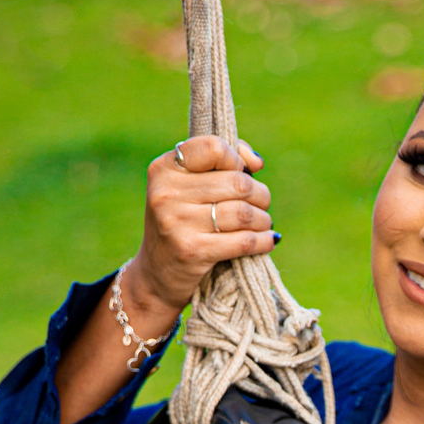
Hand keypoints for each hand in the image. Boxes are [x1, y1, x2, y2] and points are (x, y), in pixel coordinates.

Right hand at [120, 135, 278, 325]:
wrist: (155, 275)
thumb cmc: (181, 223)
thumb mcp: (186, 187)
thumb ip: (220, 162)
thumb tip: (256, 162)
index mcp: (164, 169)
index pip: (214, 147)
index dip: (236, 159)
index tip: (239, 173)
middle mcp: (166, 193)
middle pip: (238, 182)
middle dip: (259, 194)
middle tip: (260, 204)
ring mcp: (177, 223)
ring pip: (244, 212)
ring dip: (262, 219)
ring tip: (262, 224)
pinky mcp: (192, 251)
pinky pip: (244, 241)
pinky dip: (263, 240)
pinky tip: (267, 240)